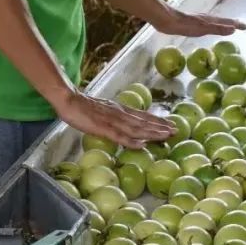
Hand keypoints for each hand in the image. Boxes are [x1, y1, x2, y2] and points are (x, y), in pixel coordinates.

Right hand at [55, 91, 173, 148]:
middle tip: (176, 131)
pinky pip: (119, 135)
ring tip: (166, 136)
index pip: (143, 115)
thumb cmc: (84, 107)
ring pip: (136, 128)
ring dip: (152, 132)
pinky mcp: (103, 128)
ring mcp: (112, 121)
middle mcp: (120, 114)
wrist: (69, 99)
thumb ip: (115, 116)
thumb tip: (124, 124)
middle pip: (144, 121)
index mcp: (120, 110)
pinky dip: (131, 140)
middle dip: (160, 127)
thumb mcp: (104, 111)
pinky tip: (142, 145)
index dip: (158, 120)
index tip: (171, 124)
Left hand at [155, 7, 245, 37]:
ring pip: (215, 22)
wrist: (167, 20)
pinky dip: (214, 26)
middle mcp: (206, 19)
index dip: (237, 25)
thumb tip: (233, 29)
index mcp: (210, 20)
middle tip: (242, 26)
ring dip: (224, 24)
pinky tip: (208, 28)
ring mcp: (199, 20)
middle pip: (223, 21)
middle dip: (233, 23)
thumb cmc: (184, 25)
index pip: (228, 22)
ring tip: (229, 26)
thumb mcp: (203, 28)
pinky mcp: (192, 23)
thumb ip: (217, 29)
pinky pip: (208, 25)